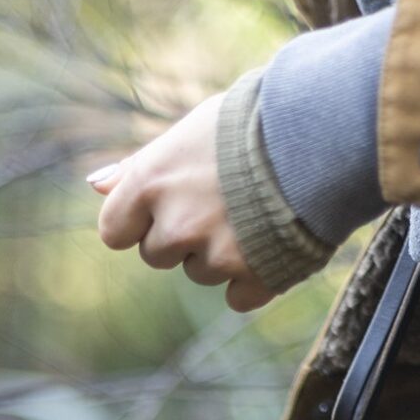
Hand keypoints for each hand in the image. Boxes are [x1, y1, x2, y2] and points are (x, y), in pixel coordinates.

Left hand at [91, 93, 274, 313]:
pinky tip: (272, 241)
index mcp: (151, 183)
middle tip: (220, 199)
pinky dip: (253, 277)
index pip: (113, 230)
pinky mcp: (254, 279)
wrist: (325, 133)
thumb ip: (139, 165)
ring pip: (199, 273)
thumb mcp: (190, 131)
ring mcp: (215, 256)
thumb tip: (94, 185)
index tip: (163, 206)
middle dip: (180, 235)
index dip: (137, 221)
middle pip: (156, 254)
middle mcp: (176, 224)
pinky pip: (238, 297)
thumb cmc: (254, 122)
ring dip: (218, 253)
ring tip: (253, 212)